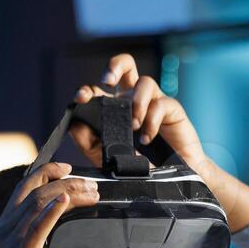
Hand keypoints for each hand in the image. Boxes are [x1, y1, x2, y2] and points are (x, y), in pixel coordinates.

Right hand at [0, 162, 96, 247]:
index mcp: (4, 230)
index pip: (24, 189)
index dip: (45, 173)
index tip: (68, 169)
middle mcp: (4, 230)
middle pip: (34, 189)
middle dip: (65, 180)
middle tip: (91, 184)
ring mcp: (8, 242)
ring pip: (38, 203)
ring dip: (68, 193)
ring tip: (91, 192)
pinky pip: (36, 229)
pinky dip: (51, 212)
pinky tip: (65, 202)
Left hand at [71, 53, 206, 170]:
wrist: (173, 181)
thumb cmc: (143, 168)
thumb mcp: (108, 159)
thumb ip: (90, 144)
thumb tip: (74, 125)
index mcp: (117, 109)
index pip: (101, 90)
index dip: (89, 89)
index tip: (81, 98)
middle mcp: (135, 100)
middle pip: (126, 66)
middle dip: (115, 66)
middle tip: (108, 81)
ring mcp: (154, 103)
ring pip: (144, 82)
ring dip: (136, 102)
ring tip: (134, 125)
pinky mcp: (172, 110)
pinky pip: (161, 103)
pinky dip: (151, 120)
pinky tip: (146, 138)